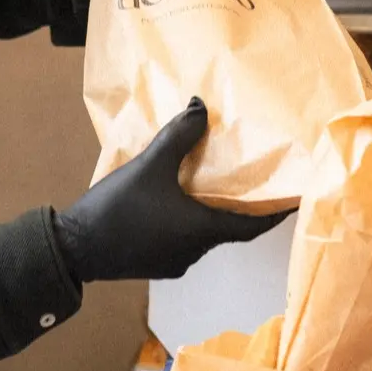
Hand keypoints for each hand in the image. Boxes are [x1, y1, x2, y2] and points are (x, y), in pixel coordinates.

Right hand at [53, 98, 285, 281]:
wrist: (74, 248)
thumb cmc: (117, 209)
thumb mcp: (149, 165)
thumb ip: (178, 136)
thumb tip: (201, 106)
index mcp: (202, 231)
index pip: (253, 225)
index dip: (277, 212)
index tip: (297, 200)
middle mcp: (195, 252)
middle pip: (227, 227)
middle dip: (237, 204)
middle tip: (245, 178)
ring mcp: (173, 262)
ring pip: (201, 233)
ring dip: (206, 211)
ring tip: (203, 183)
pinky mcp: (153, 263)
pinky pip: (180, 239)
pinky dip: (185, 221)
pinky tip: (169, 201)